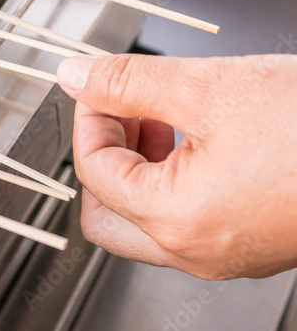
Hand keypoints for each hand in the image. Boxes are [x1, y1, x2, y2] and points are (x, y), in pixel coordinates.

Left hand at [56, 53, 296, 279]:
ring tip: (172, 116)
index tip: (104, 83)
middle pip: (106, 214)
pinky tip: (208, 138)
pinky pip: (190, 222)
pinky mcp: (255, 245)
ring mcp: (227, 255)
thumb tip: (75, 74)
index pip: (93, 170)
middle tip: (130, 109)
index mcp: (176, 220)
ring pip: (146, 222)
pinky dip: (179, 182)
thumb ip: (130, 81)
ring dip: (143, 166)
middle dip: (108, 154)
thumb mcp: (212, 86)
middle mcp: (197, 252)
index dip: (91, 117)